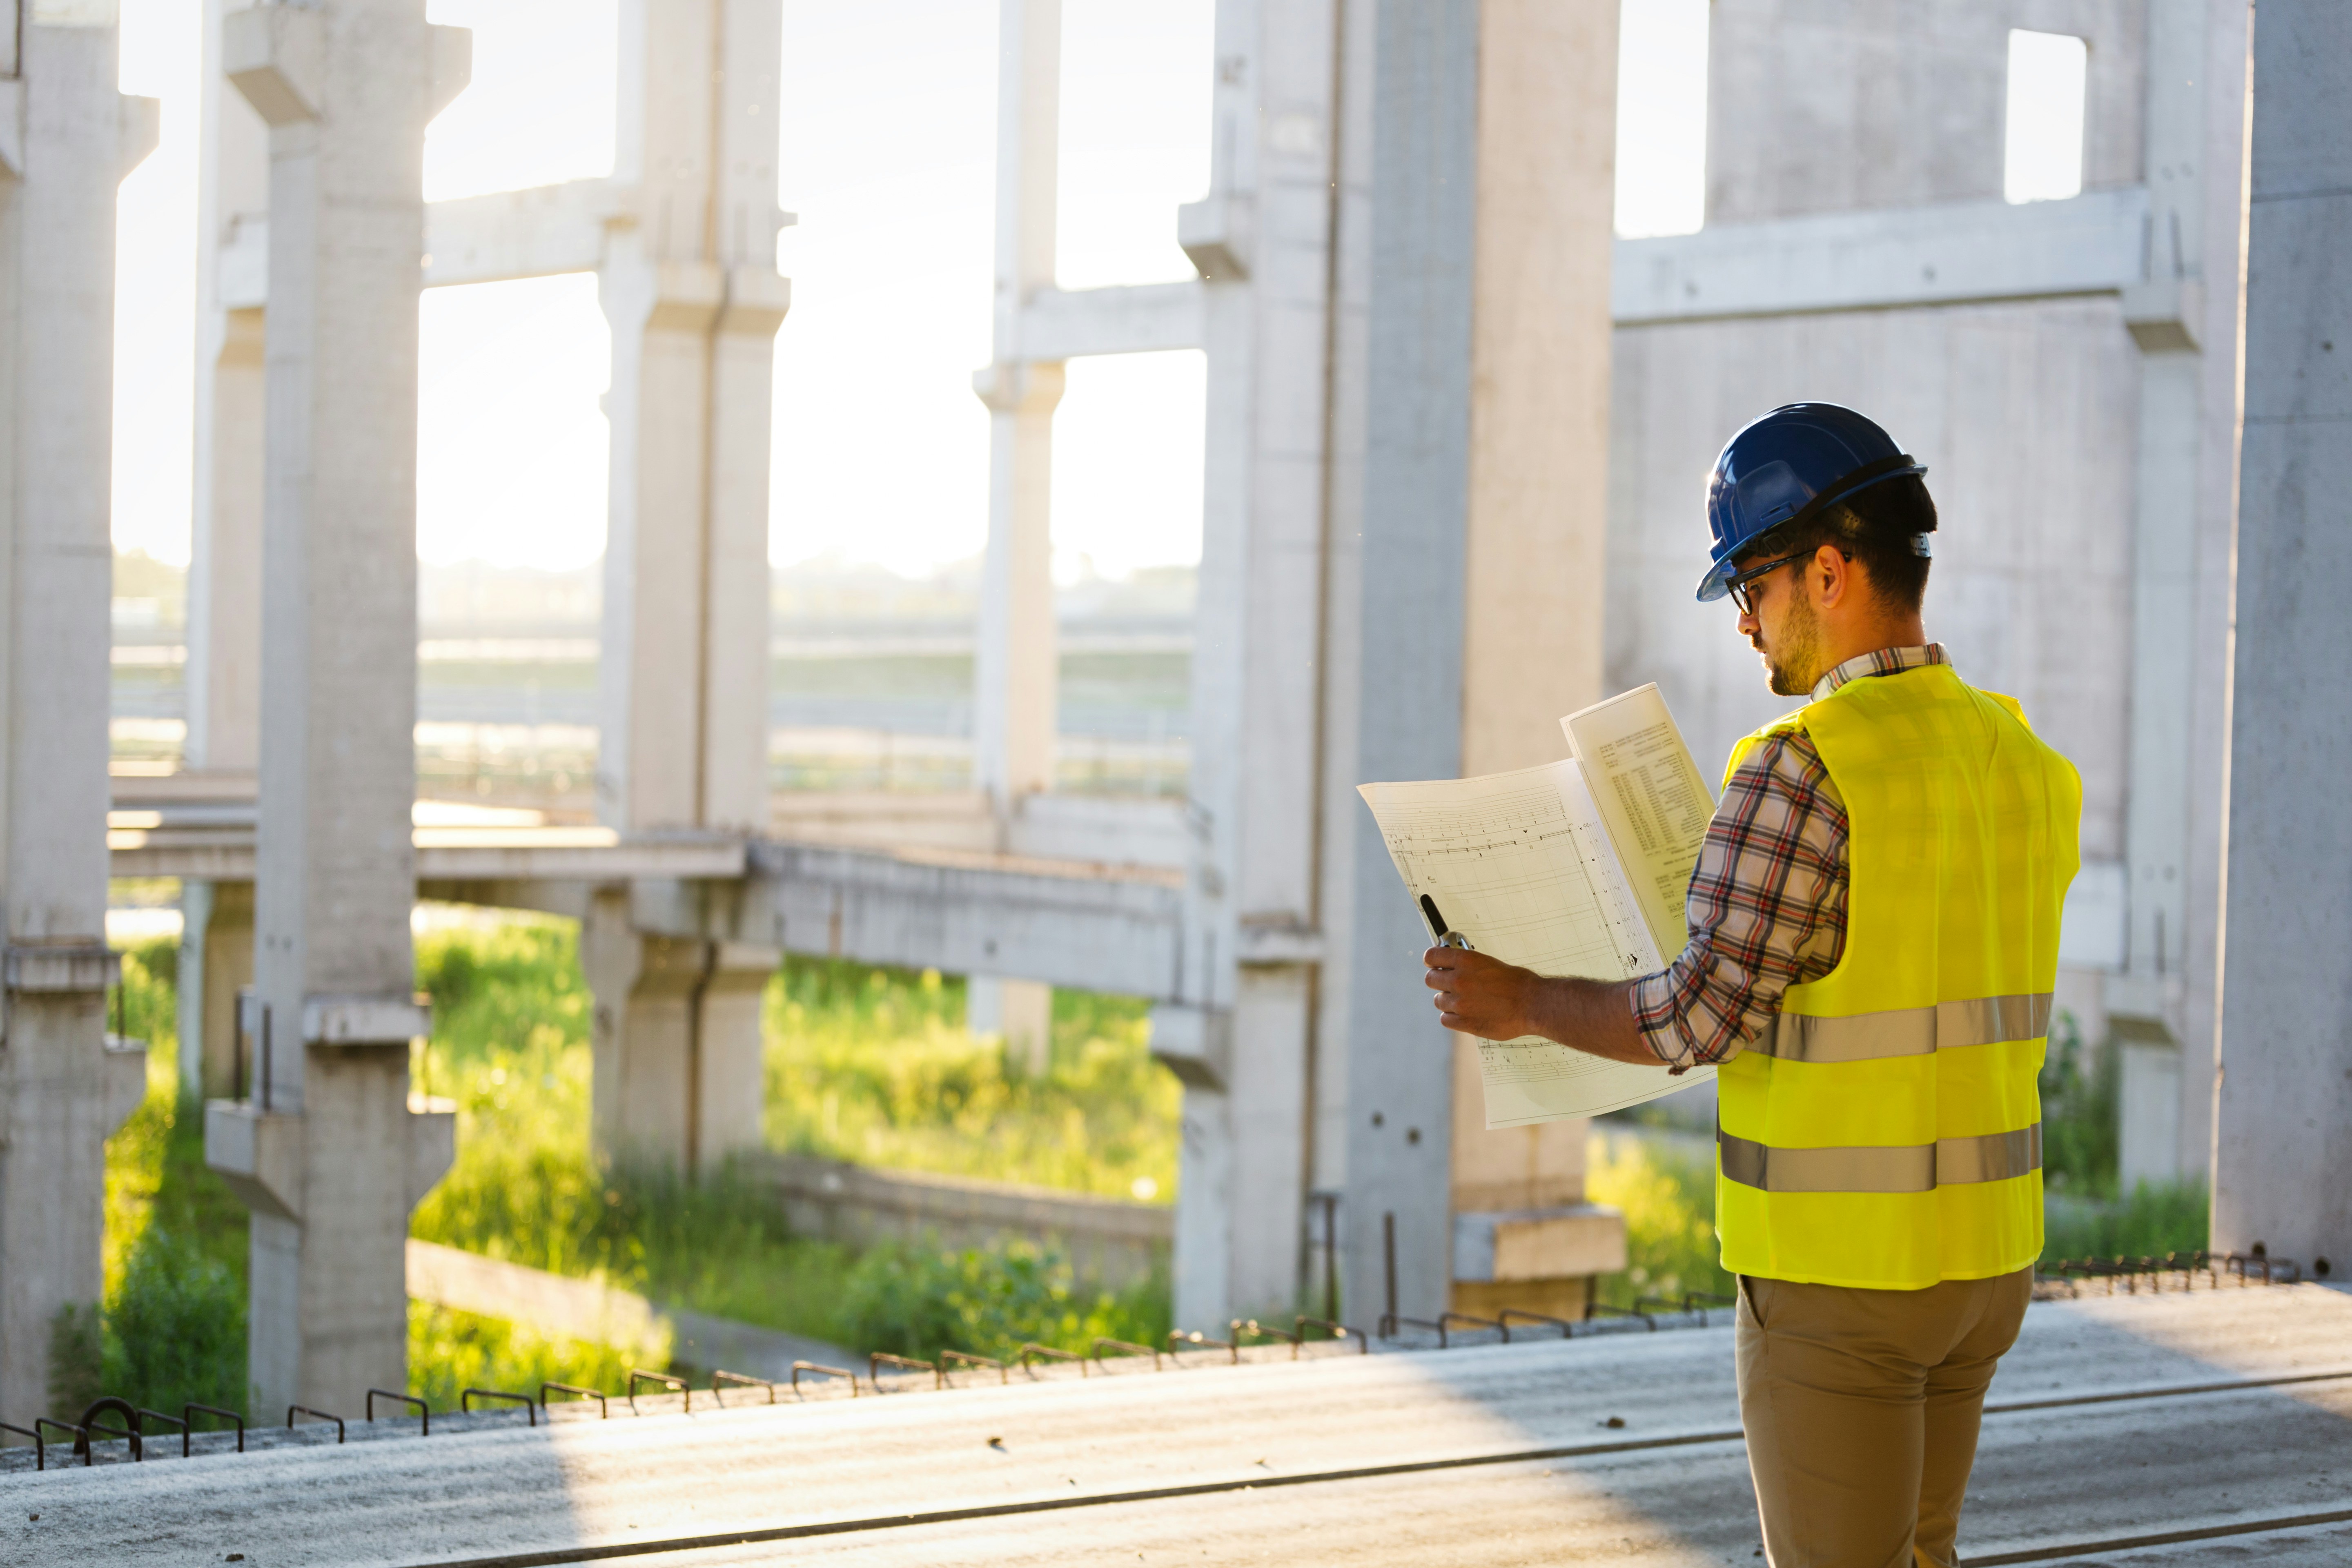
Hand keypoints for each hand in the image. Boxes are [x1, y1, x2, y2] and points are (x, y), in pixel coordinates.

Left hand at [1422, 946, 1545, 1039]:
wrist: (1533, 1004)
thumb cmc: (1517, 982)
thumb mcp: (1489, 963)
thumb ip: (1467, 966)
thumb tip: (1452, 967)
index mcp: (1465, 960)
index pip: (1431, 956)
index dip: (1431, 960)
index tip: (1433, 964)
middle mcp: (1459, 980)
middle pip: (1430, 979)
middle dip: (1438, 981)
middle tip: (1449, 985)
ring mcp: (1460, 1003)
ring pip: (1438, 1001)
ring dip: (1448, 1001)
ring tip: (1465, 1002)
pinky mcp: (1465, 1022)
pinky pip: (1445, 1019)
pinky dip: (1453, 1018)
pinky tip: (1465, 1015)